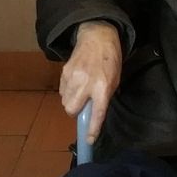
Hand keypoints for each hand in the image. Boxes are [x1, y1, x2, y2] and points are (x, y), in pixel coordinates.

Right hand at [59, 23, 122, 142]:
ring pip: (65, 102)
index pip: (97, 113)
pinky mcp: (64, 72)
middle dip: (76, 113)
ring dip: (71, 102)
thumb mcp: (114, 80)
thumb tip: (94, 114)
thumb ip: (104, 97)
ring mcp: (73, 77)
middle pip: (72, 110)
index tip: (89, 140)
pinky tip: (75, 84)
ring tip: (80, 92)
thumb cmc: (110, 60)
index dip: (92, 129)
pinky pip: (62, 91)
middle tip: (83, 107)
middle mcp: (86, 83)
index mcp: (103, 86)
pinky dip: (68, 92)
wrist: (97, 36)